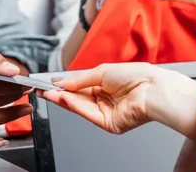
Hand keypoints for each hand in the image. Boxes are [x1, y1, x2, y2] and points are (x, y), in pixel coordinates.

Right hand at [38, 63, 163, 134]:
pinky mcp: (108, 123)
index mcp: (105, 84)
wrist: (152, 89)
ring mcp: (106, 112)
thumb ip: (79, 79)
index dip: (64, 85)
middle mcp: (105, 99)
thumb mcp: (102, 71)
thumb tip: (61, 81)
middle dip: (60, 93)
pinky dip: (75, 106)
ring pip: (80, 106)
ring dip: (63, 100)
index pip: (80, 86)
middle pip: (78, 97)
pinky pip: (88, 114)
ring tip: (49, 92)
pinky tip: (64, 98)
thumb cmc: (135, 76)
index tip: (49, 82)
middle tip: (43, 89)